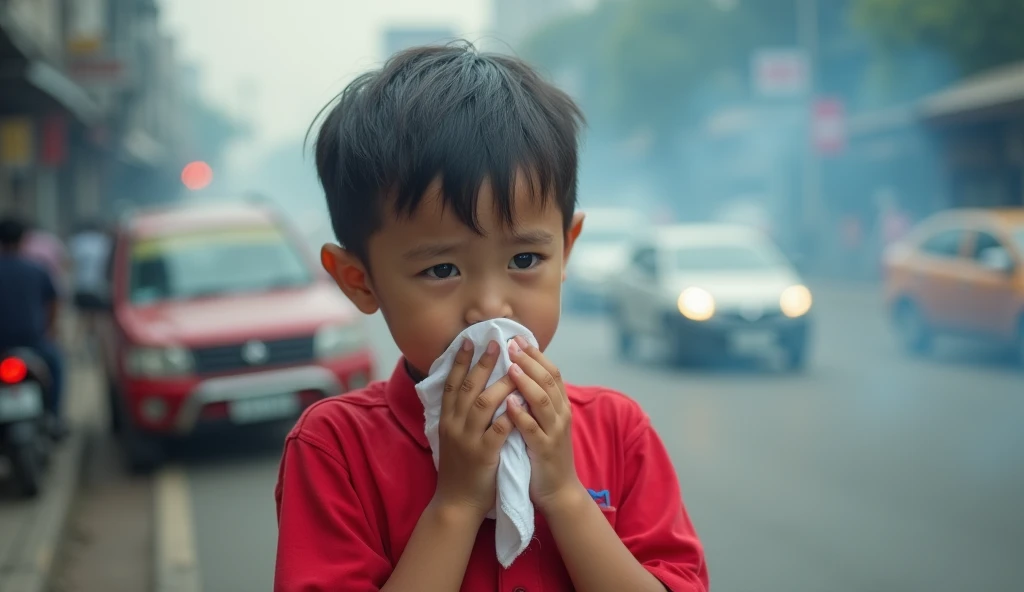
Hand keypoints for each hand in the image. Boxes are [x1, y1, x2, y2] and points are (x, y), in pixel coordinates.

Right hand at [433, 339, 517, 521]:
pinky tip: (521, 402)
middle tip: (496, 343)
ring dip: (500, 383)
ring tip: (515, 367)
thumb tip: (469, 386)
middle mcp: (454, 425)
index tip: (469, 340)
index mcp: (447, 419)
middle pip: (467, 387)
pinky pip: (498, 430)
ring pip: (483, 403)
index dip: (460, 361)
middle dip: (482, 363)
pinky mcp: (483, 455)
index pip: (451, 383)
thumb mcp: (453, 436)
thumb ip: (459, 413)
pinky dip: (509, 414)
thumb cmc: (459, 468)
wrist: (456, 503)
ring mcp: (468, 439)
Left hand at [505, 336, 584, 514]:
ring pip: (542, 401)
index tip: (518, 338)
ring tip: (510, 367)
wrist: (558, 491)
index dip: (535, 354)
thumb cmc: (544, 453)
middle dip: (529, 361)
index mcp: (560, 406)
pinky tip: (508, 404)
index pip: (551, 372)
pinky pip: (532, 430)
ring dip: (525, 382)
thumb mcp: (546, 422)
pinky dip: (521, 415)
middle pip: (548, 380)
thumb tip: (522, 372)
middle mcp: (560, 415)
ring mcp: (553, 433)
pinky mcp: (544, 451)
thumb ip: (538, 399)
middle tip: (511, 344)